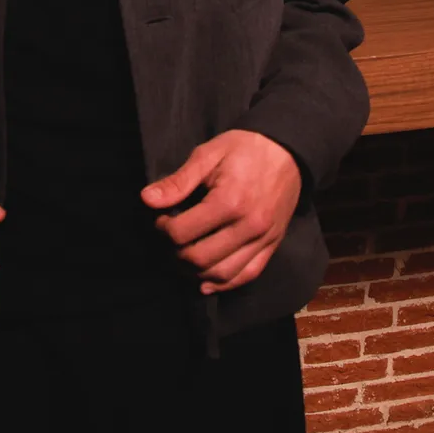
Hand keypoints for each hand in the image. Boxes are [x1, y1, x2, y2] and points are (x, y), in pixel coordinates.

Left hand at [139, 130, 300, 294]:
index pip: (183, 232)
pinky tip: (206, 282)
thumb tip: (146, 199)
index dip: (163, 229)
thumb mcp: (208, 154)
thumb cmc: (244, 148)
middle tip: (169, 240)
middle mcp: (248, 227)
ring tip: (183, 258)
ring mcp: (263, 240)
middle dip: (176, 254)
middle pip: (200, 259)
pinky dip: (224, 284)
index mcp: (229, 201)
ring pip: (222, 274)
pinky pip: (247, 275)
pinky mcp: (272, 246)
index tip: (160, 219)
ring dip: (195, 273)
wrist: (286, 150)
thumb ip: (178, 181)